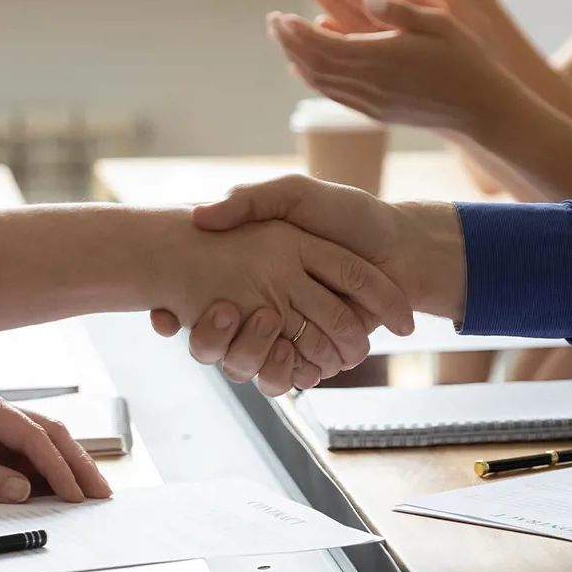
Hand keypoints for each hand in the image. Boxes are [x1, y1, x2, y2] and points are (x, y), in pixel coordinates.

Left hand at [0, 387, 113, 503]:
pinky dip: (44, 476)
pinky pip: (23, 459)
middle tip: (102, 494)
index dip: (58, 466)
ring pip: (41, 446)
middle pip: (48, 434)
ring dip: (66, 470)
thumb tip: (23, 492)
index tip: (77, 493)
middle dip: (77, 464)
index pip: (33, 435)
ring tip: (91, 495)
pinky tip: (60, 493)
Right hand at [150, 176, 465, 394]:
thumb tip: (199, 216)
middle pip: (216, 342)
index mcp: (251, 272)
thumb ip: (249, 200)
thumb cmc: (352, 216)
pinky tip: (290, 353)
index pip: (196, 303)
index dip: (175, 312)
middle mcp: (264, 306)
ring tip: (261, 328)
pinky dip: (287, 371)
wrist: (407, 249)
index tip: (165, 313)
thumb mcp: (294, 194)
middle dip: (210, 337)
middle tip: (223, 314)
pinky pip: (289, 376)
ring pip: (248, 364)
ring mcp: (290, 333)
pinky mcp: (317, 355)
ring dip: (248, 356)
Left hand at [268, 0, 523, 137]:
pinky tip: (305, 67)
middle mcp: (372, 85)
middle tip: (272, 21)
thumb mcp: (442, 22)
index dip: (295, 32)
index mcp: (383, 59)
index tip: (279, 15)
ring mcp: (372, 103)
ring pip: (321, 83)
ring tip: (283, 40)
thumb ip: (401, 9)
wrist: (480, 109)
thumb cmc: (467, 59)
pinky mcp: (376, 114)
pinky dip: (313, 80)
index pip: (323, 46)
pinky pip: (334, 96)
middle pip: (314, 64)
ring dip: (297, 60)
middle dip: (288, 42)